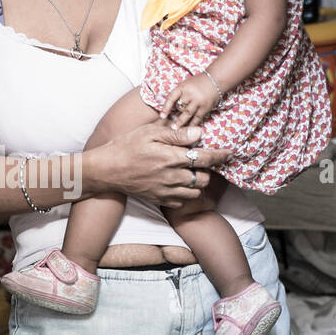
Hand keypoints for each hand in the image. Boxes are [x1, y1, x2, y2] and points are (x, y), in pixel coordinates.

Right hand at [95, 119, 231, 207]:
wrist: (106, 170)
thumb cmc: (126, 146)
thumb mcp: (150, 133)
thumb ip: (176, 135)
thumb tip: (200, 132)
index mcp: (171, 157)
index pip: (205, 158)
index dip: (221, 155)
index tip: (228, 152)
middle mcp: (172, 177)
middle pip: (204, 178)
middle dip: (208, 170)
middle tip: (203, 161)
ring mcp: (165, 190)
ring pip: (195, 192)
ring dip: (198, 183)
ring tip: (191, 173)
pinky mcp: (159, 199)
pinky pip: (181, 202)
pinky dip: (185, 194)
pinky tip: (179, 184)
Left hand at [159, 74, 219, 125]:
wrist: (216, 79)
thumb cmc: (198, 82)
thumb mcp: (186, 84)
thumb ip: (179, 94)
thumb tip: (170, 108)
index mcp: (183, 87)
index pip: (171, 98)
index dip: (165, 107)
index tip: (161, 116)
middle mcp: (190, 94)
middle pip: (179, 107)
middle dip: (174, 115)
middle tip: (168, 125)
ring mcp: (198, 101)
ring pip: (187, 114)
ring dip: (180, 122)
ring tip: (175, 129)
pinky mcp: (205, 107)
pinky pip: (197, 118)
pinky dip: (192, 124)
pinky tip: (188, 129)